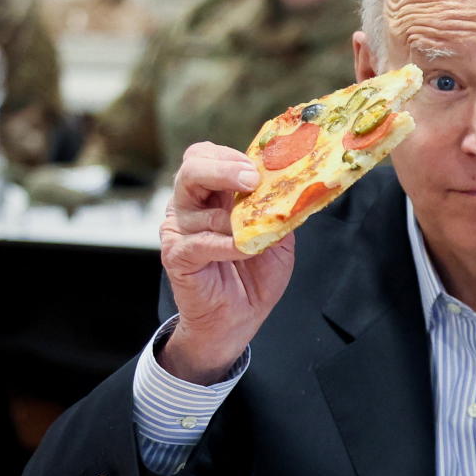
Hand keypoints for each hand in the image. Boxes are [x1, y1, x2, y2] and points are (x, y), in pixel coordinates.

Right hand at [158, 142, 294, 383]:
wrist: (238, 320)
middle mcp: (189, 206)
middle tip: (251, 180)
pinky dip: (228, 244)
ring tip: (256, 231)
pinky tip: (246, 250)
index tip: (259, 166)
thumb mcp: (277, 238)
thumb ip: (280, 211)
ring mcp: (179, 230)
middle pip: (191, 167)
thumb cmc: (254, 276)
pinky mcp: (177, 255)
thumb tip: (298, 188)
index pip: (206, 155)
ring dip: (233, 217)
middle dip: (223, 168)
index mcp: (211, 193)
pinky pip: (200, 241)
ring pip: (196, 205)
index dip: (230, 155)